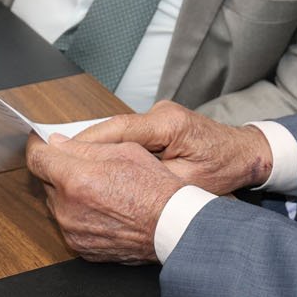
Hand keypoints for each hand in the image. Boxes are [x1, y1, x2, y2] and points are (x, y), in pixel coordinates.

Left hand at [25, 134, 184, 263]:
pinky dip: (79, 214)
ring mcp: (72, 231)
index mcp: (76, 179)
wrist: (171, 227)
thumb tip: (57, 143)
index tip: (40, 143)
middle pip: (47, 181)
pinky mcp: (80, 247)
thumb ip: (84, 146)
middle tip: (86, 166)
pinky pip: (69, 224)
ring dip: (70, 194)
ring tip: (101, 190)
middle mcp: (67, 208)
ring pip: (57, 203)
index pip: (37, 158)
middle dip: (60, 170)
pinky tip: (104, 209)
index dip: (38, 146)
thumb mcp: (124, 151)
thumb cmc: (154, 189)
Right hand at [72, 101, 272, 195]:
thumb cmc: (224, 168)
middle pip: (112, 127)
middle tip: (51, 161)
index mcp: (169, 123)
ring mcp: (158, 115)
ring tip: (66, 164)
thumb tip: (116, 182)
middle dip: (83, 145)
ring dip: (93, 148)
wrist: (246, 154)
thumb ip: (154, 181)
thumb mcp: (190, 183)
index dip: (87, 142)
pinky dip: (108, 148)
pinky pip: (125, 134)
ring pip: (116, 130)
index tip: (59, 152)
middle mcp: (161, 113)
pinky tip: (92, 163)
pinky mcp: (157, 123)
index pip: (119, 129)